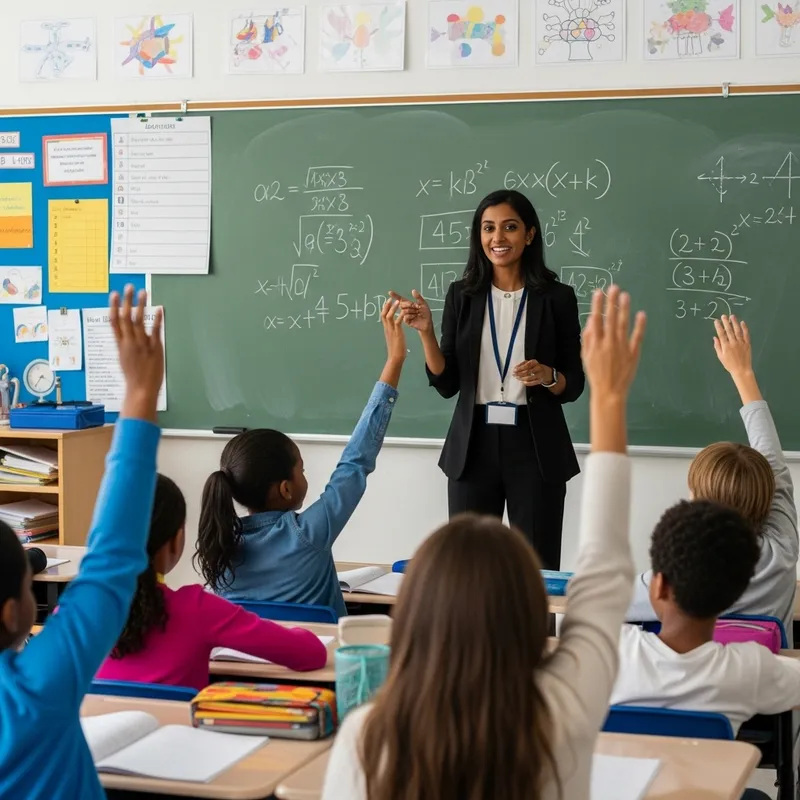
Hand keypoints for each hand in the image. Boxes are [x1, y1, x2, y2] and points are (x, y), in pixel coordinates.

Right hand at [110, 285, 163, 421]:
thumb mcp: (124, 360)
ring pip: (139, 320)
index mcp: (119, 345)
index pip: (113, 322)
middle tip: (128, 287)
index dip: (113, 307)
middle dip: (126, 300)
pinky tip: (159, 309)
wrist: (141, 390)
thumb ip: (125, 346)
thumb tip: (127, 337)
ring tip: (143, 292)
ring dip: (141, 305)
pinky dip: (157, 319)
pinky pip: (155, 331)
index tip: (114, 295)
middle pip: (125, 317)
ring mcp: (141, 344)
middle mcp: (129, 342)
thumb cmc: (134, 378)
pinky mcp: (154, 348)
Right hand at [381, 298, 406, 362]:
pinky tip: (403, 311)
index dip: (384, 309)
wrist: (395, 357)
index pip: (383, 317)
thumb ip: (392, 333)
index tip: (387, 303)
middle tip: (390, 298)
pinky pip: (398, 322)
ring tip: (397, 301)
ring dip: (393, 308)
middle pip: (384, 314)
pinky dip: (400, 316)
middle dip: (386, 306)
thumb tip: (392, 331)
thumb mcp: (392, 339)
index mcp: (386, 330)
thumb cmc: (395, 350)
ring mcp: (391, 331)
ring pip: (389, 316)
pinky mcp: (397, 333)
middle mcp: (387, 329)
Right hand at [388, 290, 432, 333]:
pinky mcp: (406, 321)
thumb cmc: (425, 313)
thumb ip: (418, 297)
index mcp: (409, 304)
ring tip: (417, 313)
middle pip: (402, 304)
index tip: (390, 292)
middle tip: (417, 307)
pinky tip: (415, 317)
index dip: (395, 296)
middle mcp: (406, 309)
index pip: (400, 299)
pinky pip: (405, 317)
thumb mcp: (423, 304)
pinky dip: (411, 316)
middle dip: (409, 305)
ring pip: (404, 310)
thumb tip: (413, 290)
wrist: (427, 322)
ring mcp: (405, 315)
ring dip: (412, 311)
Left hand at [512, 360, 553, 386]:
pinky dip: (527, 383)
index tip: (514, 370)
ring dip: (522, 378)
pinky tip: (523, 382)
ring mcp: (540, 374)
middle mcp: (538, 368)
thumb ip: (522, 364)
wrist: (546, 372)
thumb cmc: (535, 367)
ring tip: (518, 378)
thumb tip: (515, 368)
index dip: (520, 368)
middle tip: (514, 375)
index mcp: (534, 362)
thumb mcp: (529, 363)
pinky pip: (533, 383)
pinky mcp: (540, 380)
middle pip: (528, 371)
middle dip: (520, 374)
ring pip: (529, 378)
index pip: (526, 365)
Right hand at [581, 286, 645, 401]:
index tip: (599, 292)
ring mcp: (622, 347)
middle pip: (610, 318)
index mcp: (596, 344)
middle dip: (611, 302)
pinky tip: (641, 314)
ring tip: (625, 295)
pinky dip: (640, 325)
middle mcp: (609, 343)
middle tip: (614, 287)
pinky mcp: (633, 352)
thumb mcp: (585, 357)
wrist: (609, 391)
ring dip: (624, 309)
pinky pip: (637, 336)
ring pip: (623, 324)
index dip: (597, 305)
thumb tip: (591, 322)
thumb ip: (588, 339)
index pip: (596, 320)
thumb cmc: (596, 374)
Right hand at [713, 315, 751, 376]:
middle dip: (726, 322)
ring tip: (732, 316)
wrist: (741, 369)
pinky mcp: (747, 344)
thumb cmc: (729, 364)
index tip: (716, 321)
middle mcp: (733, 343)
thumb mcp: (720, 356)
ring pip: (737, 330)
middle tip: (724, 316)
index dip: (718, 326)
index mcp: (725, 346)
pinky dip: (744, 328)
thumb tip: (715, 338)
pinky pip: (746, 334)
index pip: (721, 334)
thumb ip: (717, 346)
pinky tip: (742, 323)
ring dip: (734, 323)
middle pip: (729, 330)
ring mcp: (741, 343)